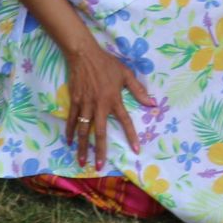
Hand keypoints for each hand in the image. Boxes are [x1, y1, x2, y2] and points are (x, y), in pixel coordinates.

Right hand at [65, 35, 154, 170]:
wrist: (85, 55)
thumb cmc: (107, 64)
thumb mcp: (126, 74)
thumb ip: (138, 90)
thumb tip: (152, 103)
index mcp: (114, 99)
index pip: (125, 121)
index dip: (131, 136)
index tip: (135, 150)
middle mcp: (100, 105)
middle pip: (100, 132)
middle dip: (100, 150)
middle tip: (99, 166)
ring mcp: (86, 104)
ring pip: (84, 130)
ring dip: (83, 146)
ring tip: (82, 161)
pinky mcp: (75, 101)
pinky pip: (72, 120)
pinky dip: (70, 132)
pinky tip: (70, 142)